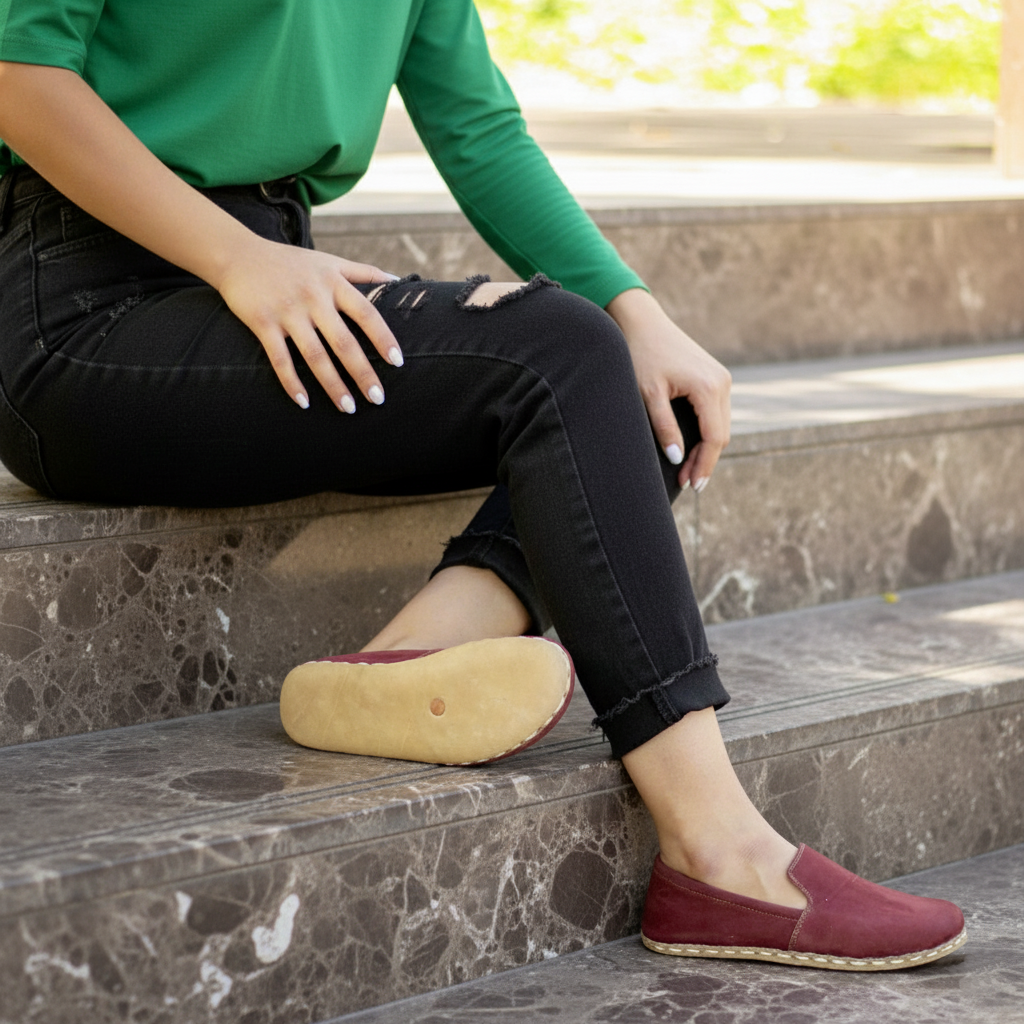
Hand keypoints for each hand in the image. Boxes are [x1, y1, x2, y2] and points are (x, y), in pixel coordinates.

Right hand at [214, 239, 401, 411]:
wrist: (240, 255)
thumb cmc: (291, 262)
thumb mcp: (329, 261)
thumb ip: (364, 271)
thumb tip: (397, 279)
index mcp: (333, 283)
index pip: (366, 313)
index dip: (383, 338)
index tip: (397, 362)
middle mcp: (313, 298)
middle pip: (343, 342)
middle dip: (362, 372)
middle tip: (378, 398)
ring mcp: (288, 312)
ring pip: (314, 356)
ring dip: (333, 385)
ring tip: (348, 407)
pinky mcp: (263, 323)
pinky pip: (280, 359)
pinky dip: (291, 382)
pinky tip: (304, 403)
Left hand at [606, 289, 730, 490]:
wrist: (643, 323)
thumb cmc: (642, 355)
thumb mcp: (649, 395)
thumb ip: (664, 427)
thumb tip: (677, 459)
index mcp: (709, 387)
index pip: (714, 438)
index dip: (704, 465)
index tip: (692, 486)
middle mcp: (721, 382)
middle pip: (721, 434)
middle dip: (705, 461)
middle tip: (687, 483)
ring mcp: (720, 378)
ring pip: (720, 425)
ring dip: (706, 448)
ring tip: (686, 470)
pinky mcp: (714, 377)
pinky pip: (716, 413)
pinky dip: (706, 432)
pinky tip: (690, 446)